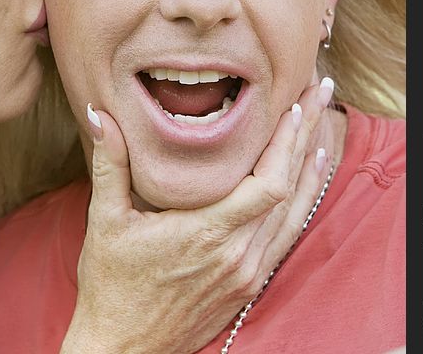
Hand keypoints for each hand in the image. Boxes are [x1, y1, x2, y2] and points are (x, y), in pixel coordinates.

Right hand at [60, 79, 334, 353]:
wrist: (123, 348)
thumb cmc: (111, 286)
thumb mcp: (106, 220)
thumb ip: (111, 164)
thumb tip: (100, 115)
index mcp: (205, 234)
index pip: (267, 183)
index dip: (286, 142)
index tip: (294, 106)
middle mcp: (236, 255)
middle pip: (289, 189)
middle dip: (307, 137)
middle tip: (320, 94)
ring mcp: (246, 273)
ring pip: (294, 214)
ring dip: (309, 169)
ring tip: (322, 130)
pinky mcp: (247, 286)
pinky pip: (285, 238)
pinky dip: (299, 204)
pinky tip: (305, 183)